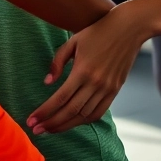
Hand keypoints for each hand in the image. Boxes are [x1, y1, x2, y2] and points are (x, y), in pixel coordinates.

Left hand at [27, 2, 145, 134]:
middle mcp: (96, 83)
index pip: (60, 98)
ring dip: (66, 125)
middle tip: (36, 130)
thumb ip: (57, 63)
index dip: (44, 112)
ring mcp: (108, 89)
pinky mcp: (115, 90)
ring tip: (50, 130)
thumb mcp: (72, 42)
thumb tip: (47, 83)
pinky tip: (71, 122)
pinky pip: (99, 112)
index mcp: (83, 71)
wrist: (129, 29)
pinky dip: (84, 121)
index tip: (31, 120)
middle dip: (51, 123)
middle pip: (70, 111)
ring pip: (85, 116)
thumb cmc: (96, 32)